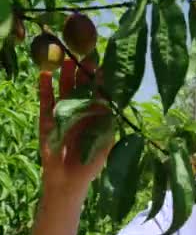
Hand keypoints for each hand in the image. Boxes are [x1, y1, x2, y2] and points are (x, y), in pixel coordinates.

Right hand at [39, 58, 113, 197]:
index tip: (104, 64)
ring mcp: (63, 114)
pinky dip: (45, 88)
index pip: (99, 93)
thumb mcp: (105, 142)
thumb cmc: (92, 164)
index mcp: (96, 116)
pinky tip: (45, 74)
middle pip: (81, 86)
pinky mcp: (47, 121)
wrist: (69, 181)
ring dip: (65, 74)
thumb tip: (112, 103)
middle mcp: (80, 111)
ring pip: (63, 89)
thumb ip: (108, 123)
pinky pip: (45, 102)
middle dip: (83, 71)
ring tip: (66, 56)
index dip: (100, 79)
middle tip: (85, 53)